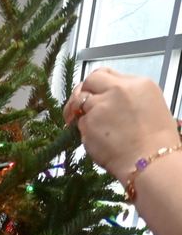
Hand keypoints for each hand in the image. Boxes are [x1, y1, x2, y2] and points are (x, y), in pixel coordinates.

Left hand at [64, 67, 179, 182]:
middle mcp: (116, 90)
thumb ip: (126, 95)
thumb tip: (107, 94)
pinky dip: (83, 130)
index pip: (104, 73)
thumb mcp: (148, 104)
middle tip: (79, 105)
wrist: (149, 160)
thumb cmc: (155, 139)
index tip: (91, 91)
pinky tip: (97, 138)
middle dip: (81, 93)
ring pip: (80, 103)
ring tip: (87, 124)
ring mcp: (100, 107)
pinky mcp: (87, 124)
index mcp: (136, 83)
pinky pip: (79, 123)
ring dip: (79, 113)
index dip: (95, 83)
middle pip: (88, 82)